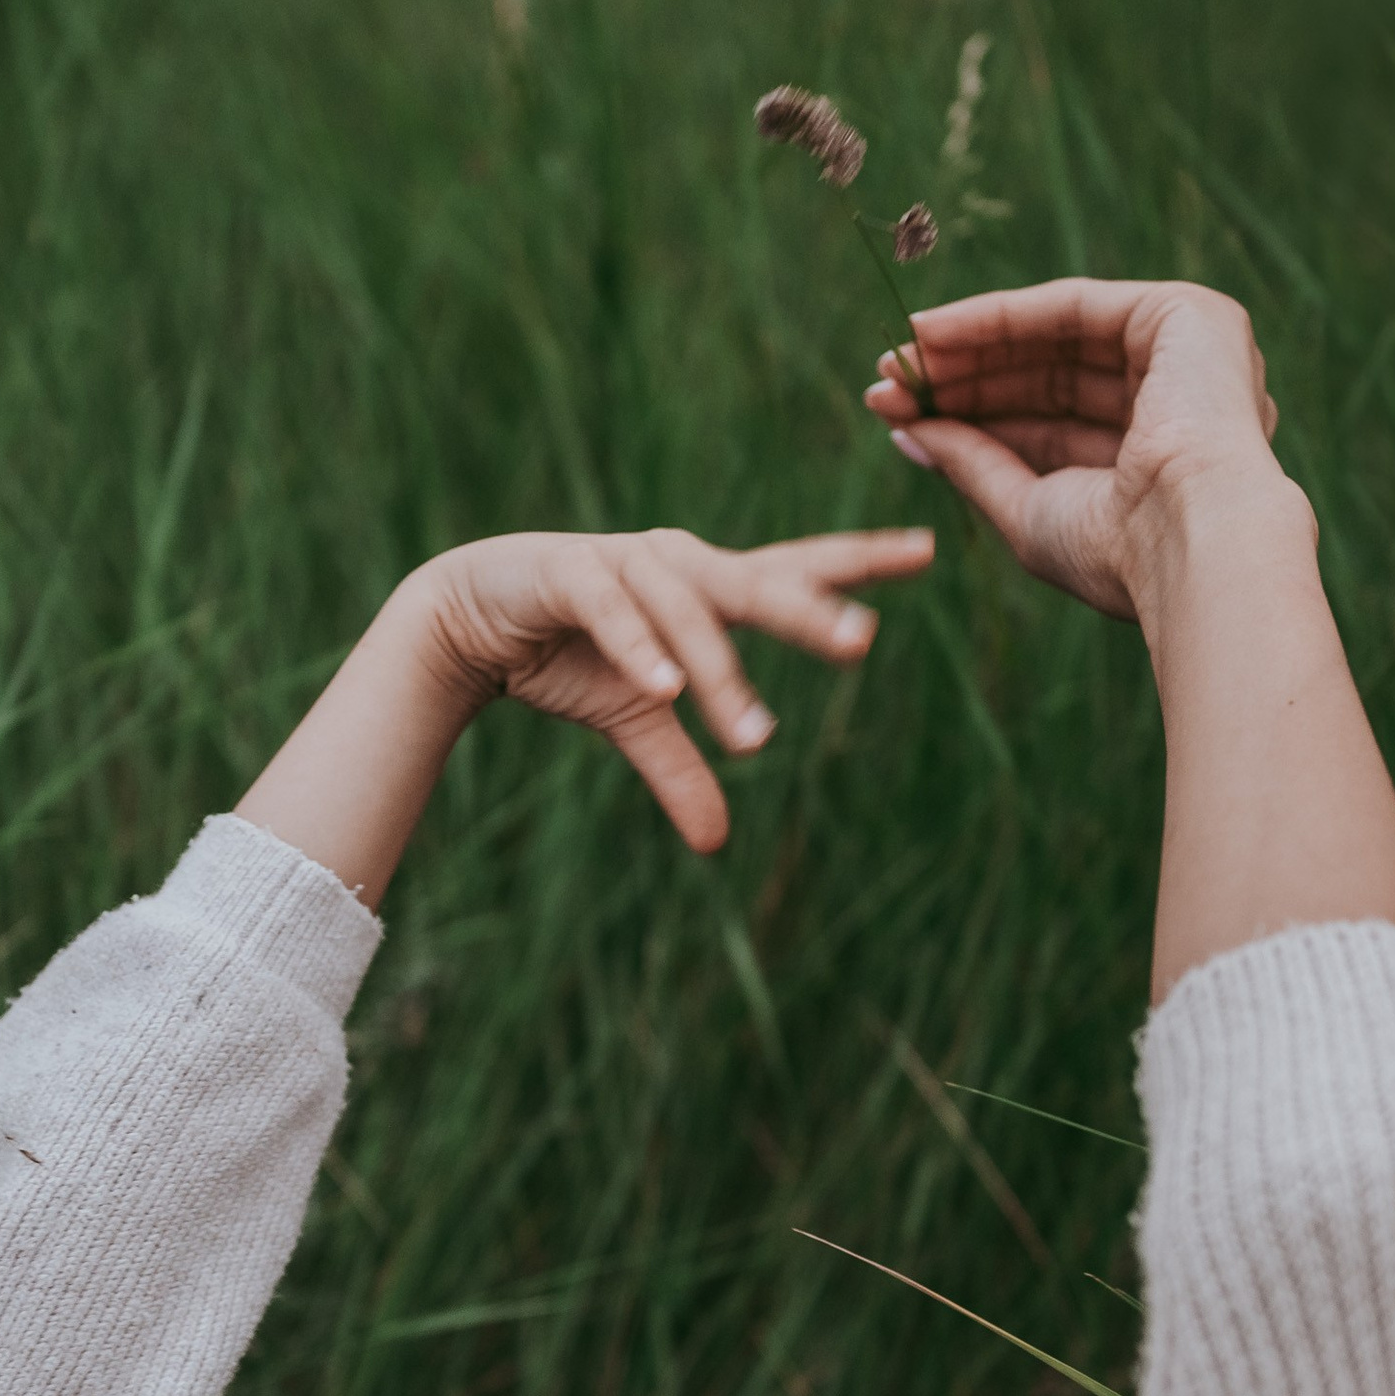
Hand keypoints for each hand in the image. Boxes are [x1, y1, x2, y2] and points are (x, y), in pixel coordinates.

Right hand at [399, 524, 937, 853]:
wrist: (465, 620)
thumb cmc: (565, 653)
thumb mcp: (634, 718)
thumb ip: (680, 767)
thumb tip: (718, 844)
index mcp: (705, 585)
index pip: (794, 570)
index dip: (859, 562)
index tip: (929, 551)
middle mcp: (676, 563)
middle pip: (758, 586)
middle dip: (808, 614)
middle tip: (861, 645)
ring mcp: (623, 561)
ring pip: (687, 615)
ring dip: (717, 674)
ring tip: (752, 737)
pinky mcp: (568, 571)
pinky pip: (613, 610)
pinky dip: (638, 649)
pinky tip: (665, 689)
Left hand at [864, 277, 1289, 623]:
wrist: (1191, 541)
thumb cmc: (1118, 553)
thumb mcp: (1028, 509)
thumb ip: (974, 464)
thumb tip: (908, 432)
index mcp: (1156, 461)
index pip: (1047, 425)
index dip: (971, 416)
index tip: (897, 414)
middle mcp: (1179, 400)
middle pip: (1048, 377)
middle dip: (962, 379)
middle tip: (887, 380)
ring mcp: (1188, 354)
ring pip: (1055, 339)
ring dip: (969, 347)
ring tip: (897, 362)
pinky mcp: (1185, 316)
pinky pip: (1071, 306)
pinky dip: (998, 316)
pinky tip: (933, 333)